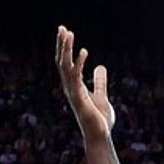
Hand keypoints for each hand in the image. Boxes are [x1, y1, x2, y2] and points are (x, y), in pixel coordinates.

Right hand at [56, 26, 114, 141]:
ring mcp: (73, 93)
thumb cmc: (99, 120)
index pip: (66, 64)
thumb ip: (99, 82)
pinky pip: (77, 78)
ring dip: (66, 50)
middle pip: (62, 62)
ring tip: (68, 33)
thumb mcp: (101, 95)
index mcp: (74, 87)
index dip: (64, 48)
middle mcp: (70, 88)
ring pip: (65, 67)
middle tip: (62, 27)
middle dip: (62, 45)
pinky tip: (84, 51)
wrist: (100, 136)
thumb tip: (100, 67)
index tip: (65, 31)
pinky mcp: (79, 99)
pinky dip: (79, 64)